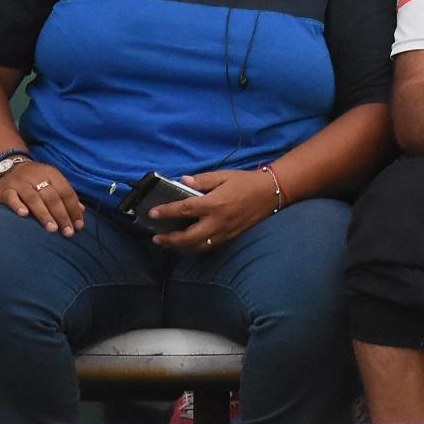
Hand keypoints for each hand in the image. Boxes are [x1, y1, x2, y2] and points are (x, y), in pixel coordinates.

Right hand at [0, 161, 84, 236]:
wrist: (7, 166)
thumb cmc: (35, 178)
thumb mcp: (52, 181)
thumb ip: (65, 195)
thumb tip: (81, 211)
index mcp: (52, 174)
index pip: (66, 192)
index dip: (74, 209)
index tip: (79, 226)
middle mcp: (37, 177)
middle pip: (52, 197)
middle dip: (62, 215)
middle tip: (68, 232)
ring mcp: (20, 183)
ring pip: (34, 199)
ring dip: (44, 215)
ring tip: (52, 229)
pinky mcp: (5, 189)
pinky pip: (12, 197)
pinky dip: (18, 205)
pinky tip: (24, 215)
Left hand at [149, 168, 277, 251]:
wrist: (271, 192)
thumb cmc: (246, 181)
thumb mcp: (224, 175)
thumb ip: (202, 180)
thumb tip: (183, 180)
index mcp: (214, 203)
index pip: (184, 210)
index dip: (166, 212)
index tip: (153, 213)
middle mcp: (218, 221)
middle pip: (188, 237)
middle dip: (170, 240)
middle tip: (157, 238)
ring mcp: (224, 232)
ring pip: (198, 247)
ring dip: (180, 247)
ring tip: (169, 243)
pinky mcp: (230, 237)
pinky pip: (209, 247)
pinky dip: (195, 248)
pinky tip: (189, 245)